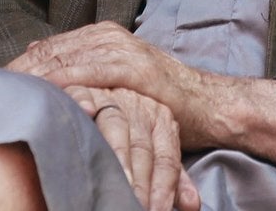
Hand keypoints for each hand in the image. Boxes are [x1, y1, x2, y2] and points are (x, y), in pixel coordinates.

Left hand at [7, 22, 214, 147]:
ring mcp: (122, 50)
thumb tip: (34, 49)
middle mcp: (110, 36)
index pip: (49, 48)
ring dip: (31, 78)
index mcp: (103, 34)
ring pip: (63, 61)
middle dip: (17, 72)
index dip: (18, 66)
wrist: (205, 103)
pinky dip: (60, 83)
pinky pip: (86, 74)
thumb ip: (80, 60)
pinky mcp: (133, 69)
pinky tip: (41, 95)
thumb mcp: (116, 73)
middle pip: (50, 52)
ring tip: (5, 95)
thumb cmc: (159, 95)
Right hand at [63, 85, 200, 210]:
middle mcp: (139, 107)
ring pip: (116, 126)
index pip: (166, 159)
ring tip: (118, 182)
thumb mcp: (155, 146)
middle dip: (140, 182)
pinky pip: (83, 94)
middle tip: (135, 206)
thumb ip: (171, 176)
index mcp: (160, 121)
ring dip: (117, 154)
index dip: (163, 188)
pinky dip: (84, 103)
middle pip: (142, 148)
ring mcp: (112, 96)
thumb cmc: (130, 125)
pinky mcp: (83, 88)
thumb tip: (192, 206)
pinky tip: (85, 111)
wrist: (110, 79)